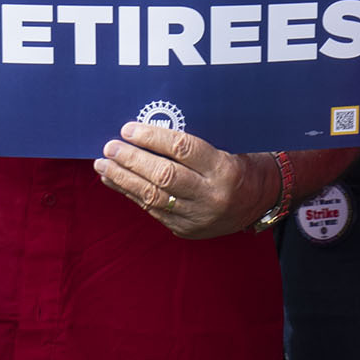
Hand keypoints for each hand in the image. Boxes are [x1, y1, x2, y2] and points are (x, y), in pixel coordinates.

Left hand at [96, 122, 271, 238]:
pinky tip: (114, 181)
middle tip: (110, 147)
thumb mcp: (222, 147)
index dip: (152, 138)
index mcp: (223, 168)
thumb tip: (143, 131)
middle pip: (164, 175)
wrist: (256, 201)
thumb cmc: (235, 164)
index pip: (182, 149)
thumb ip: (188, 144)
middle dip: (132, 160)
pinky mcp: (185, 230)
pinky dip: (130, 193)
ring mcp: (197, 216)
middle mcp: (211, 195)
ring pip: (153, 196)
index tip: (128, 129)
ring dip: (123, 179)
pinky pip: (152, 210)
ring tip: (103, 164)